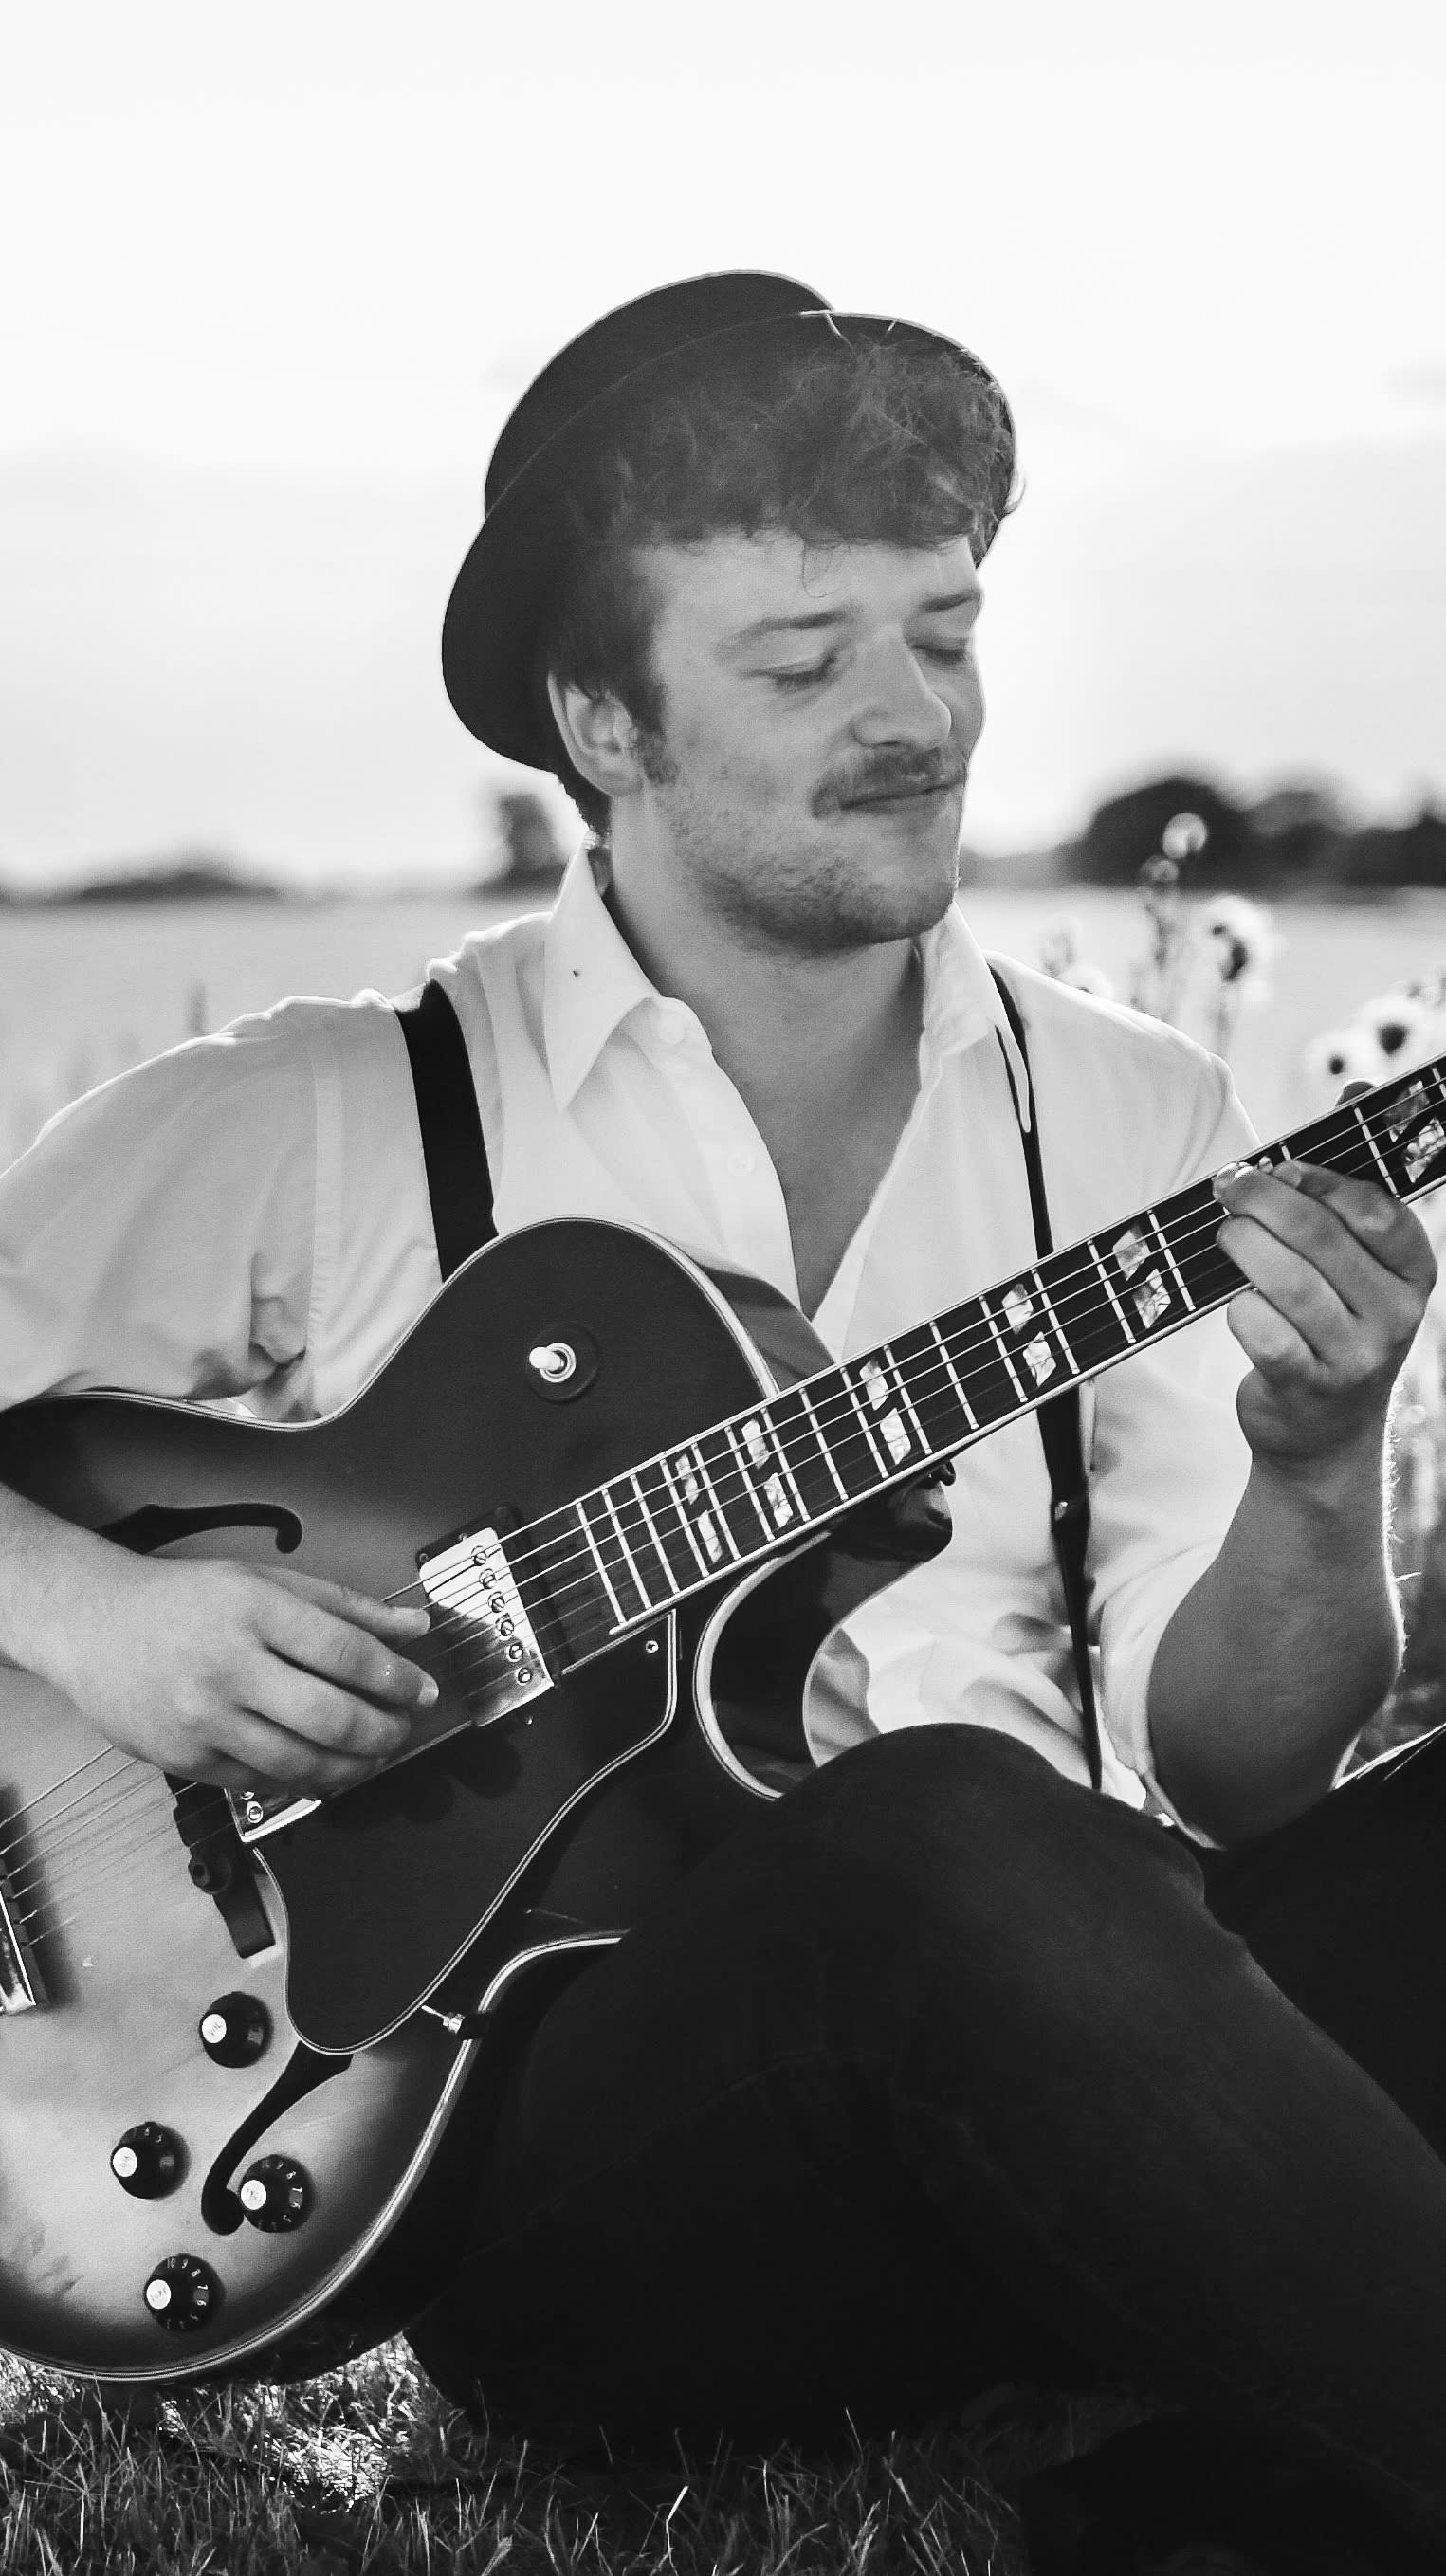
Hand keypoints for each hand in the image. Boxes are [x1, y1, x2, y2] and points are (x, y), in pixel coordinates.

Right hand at [43, 1551, 436, 1794]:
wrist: (92, 1624)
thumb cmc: (183, 1599)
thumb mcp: (266, 1581)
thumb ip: (347, 1607)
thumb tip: (415, 1625)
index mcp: (254, 1610)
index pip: (347, 1653)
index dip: (396, 1679)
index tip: (421, 1690)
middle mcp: (228, 1666)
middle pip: (331, 1717)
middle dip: (384, 1731)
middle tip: (403, 1728)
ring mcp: (204, 1718)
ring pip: (301, 1762)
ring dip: (353, 1767)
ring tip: (373, 1755)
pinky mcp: (186, 1759)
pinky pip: (262, 1781)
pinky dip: (304, 1780)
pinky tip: (324, 1767)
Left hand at [1214, 1158, 1436, 1468]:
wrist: (1324, 1434)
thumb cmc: (1331, 1332)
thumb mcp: (1357, 1281)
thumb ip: (1336, 1221)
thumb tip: (1282, 1160)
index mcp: (1414, 1276)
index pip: (1378, 1212)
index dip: (1323, 1180)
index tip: (1283, 1168)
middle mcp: (1395, 1317)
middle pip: (1320, 1237)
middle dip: (1264, 1201)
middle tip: (1231, 1189)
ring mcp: (1354, 1357)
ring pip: (1287, 1281)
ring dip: (1244, 1246)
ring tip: (1227, 1236)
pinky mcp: (1307, 1387)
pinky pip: (1263, 1330)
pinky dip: (1241, 1309)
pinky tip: (1239, 1303)